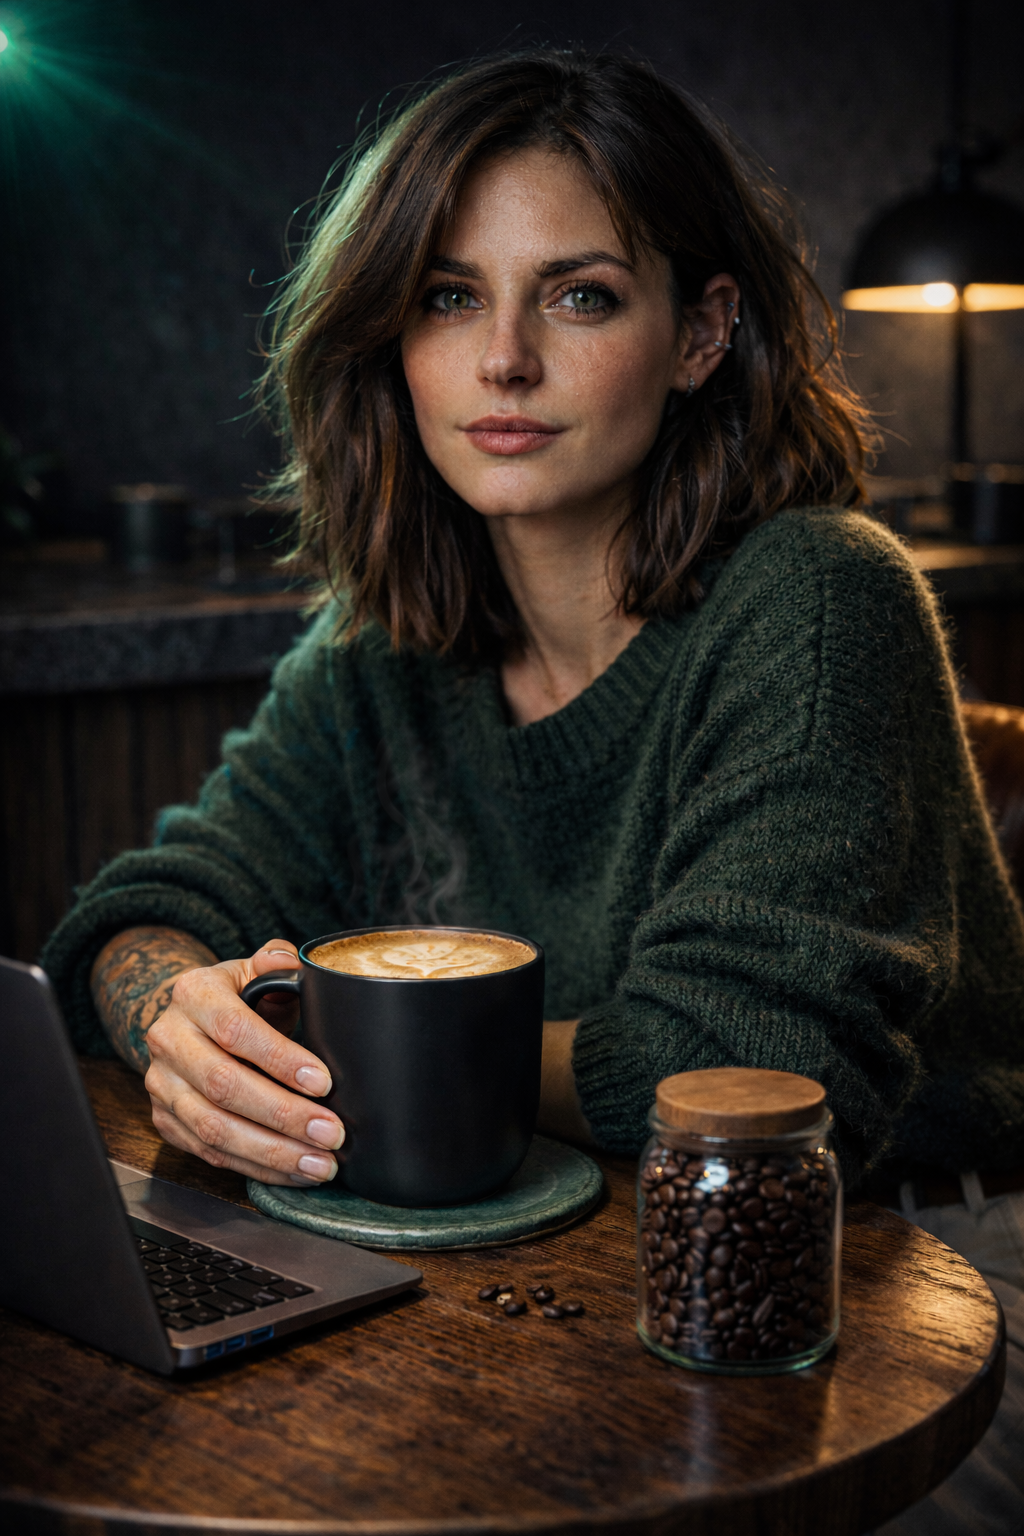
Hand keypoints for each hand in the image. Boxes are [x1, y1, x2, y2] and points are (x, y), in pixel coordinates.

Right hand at [144, 940, 344, 1185]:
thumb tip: (293, 965)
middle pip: (225, 1086)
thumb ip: (276, 962)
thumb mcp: (253, 970)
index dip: (279, 1059)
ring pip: (214, 1129)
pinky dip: (257, 1167)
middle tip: (331, 1132)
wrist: (187, 1022)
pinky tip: (294, 1172)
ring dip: (273, 1153)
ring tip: (320, 1163)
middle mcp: (169, 1039)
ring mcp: (163, 1085)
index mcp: (194, 994)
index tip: (323, 1082)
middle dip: (284, 1116)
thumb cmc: (237, 997)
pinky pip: (211, 1153)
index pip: (235, 1030)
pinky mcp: (165, 1121)